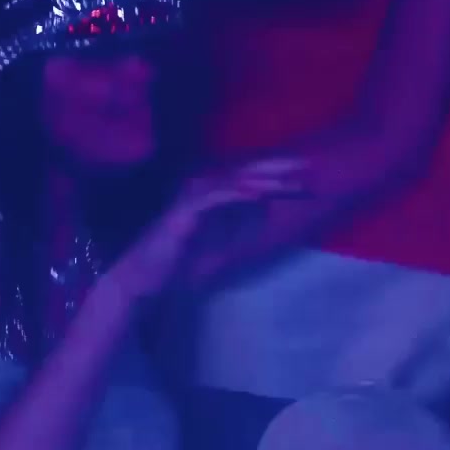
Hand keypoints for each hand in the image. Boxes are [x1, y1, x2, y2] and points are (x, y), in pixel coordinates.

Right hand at [109, 158, 308, 299]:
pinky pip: (213, 197)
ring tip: (286, 182)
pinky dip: (236, 193)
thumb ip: (240, 223)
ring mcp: (191, 199)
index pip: (248, 179)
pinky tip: (257, 195)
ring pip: (230, 181)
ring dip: (260, 180)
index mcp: (211, 196)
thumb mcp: (220, 242)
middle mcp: (200, 191)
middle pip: (243, 173)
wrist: (144, 281)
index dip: (276, 174)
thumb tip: (266, 203)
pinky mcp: (183, 212)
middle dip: (275, 169)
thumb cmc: (179, 263)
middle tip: (305, 168)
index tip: (305, 176)